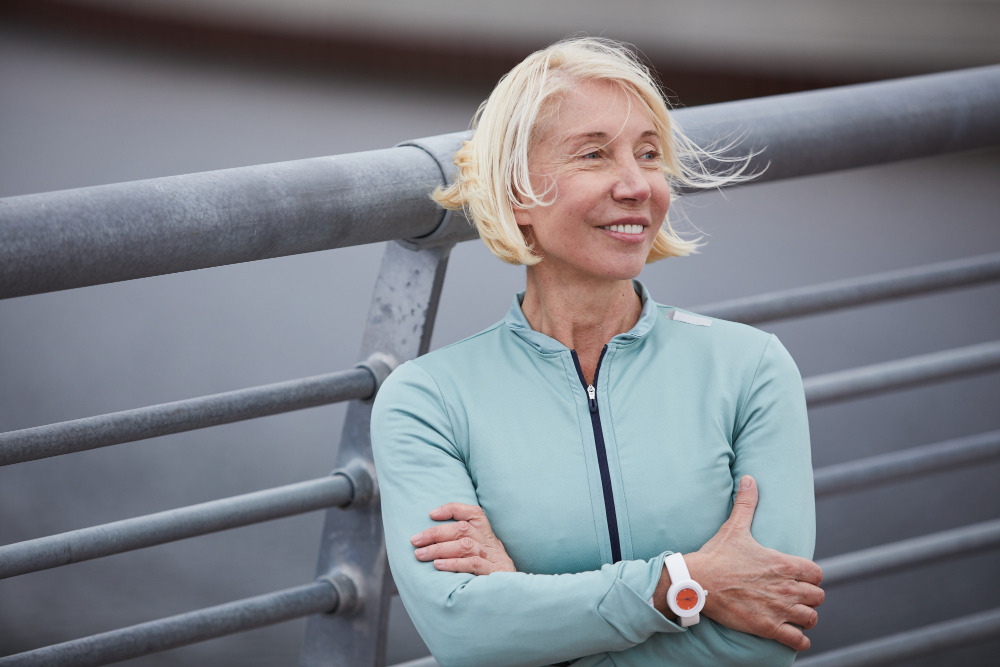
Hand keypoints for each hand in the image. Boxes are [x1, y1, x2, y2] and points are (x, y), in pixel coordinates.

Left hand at [410, 502, 515, 574]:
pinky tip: (438, 565)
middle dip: (435, 533)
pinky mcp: (494, 573)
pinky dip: (454, 564)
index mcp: (487, 534)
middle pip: (462, 529)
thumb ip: (464, 545)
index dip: (452, 509)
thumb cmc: (493, 573)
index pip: (473, 513)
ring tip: (420, 554)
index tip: (432, 514)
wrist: (518, 595)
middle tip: (415, 540)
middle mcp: (490, 543)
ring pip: (465, 545)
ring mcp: (493, 557)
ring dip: (439, 548)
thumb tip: (431, 543)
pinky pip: (473, 564)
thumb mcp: (483, 554)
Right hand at [684, 475, 824, 650]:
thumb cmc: (717, 555)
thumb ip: (746, 503)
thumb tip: (749, 478)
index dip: (811, 577)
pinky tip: (795, 636)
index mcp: (784, 564)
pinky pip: (797, 640)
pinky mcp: (768, 627)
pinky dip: (800, 640)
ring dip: (805, 617)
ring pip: (811, 618)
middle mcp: (787, 587)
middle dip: (809, 597)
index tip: (801, 578)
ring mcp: (779, 609)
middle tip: (797, 597)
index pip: (817, 574)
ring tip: (796, 616)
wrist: (697, 582)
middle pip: (818, 597)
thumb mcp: (734, 527)